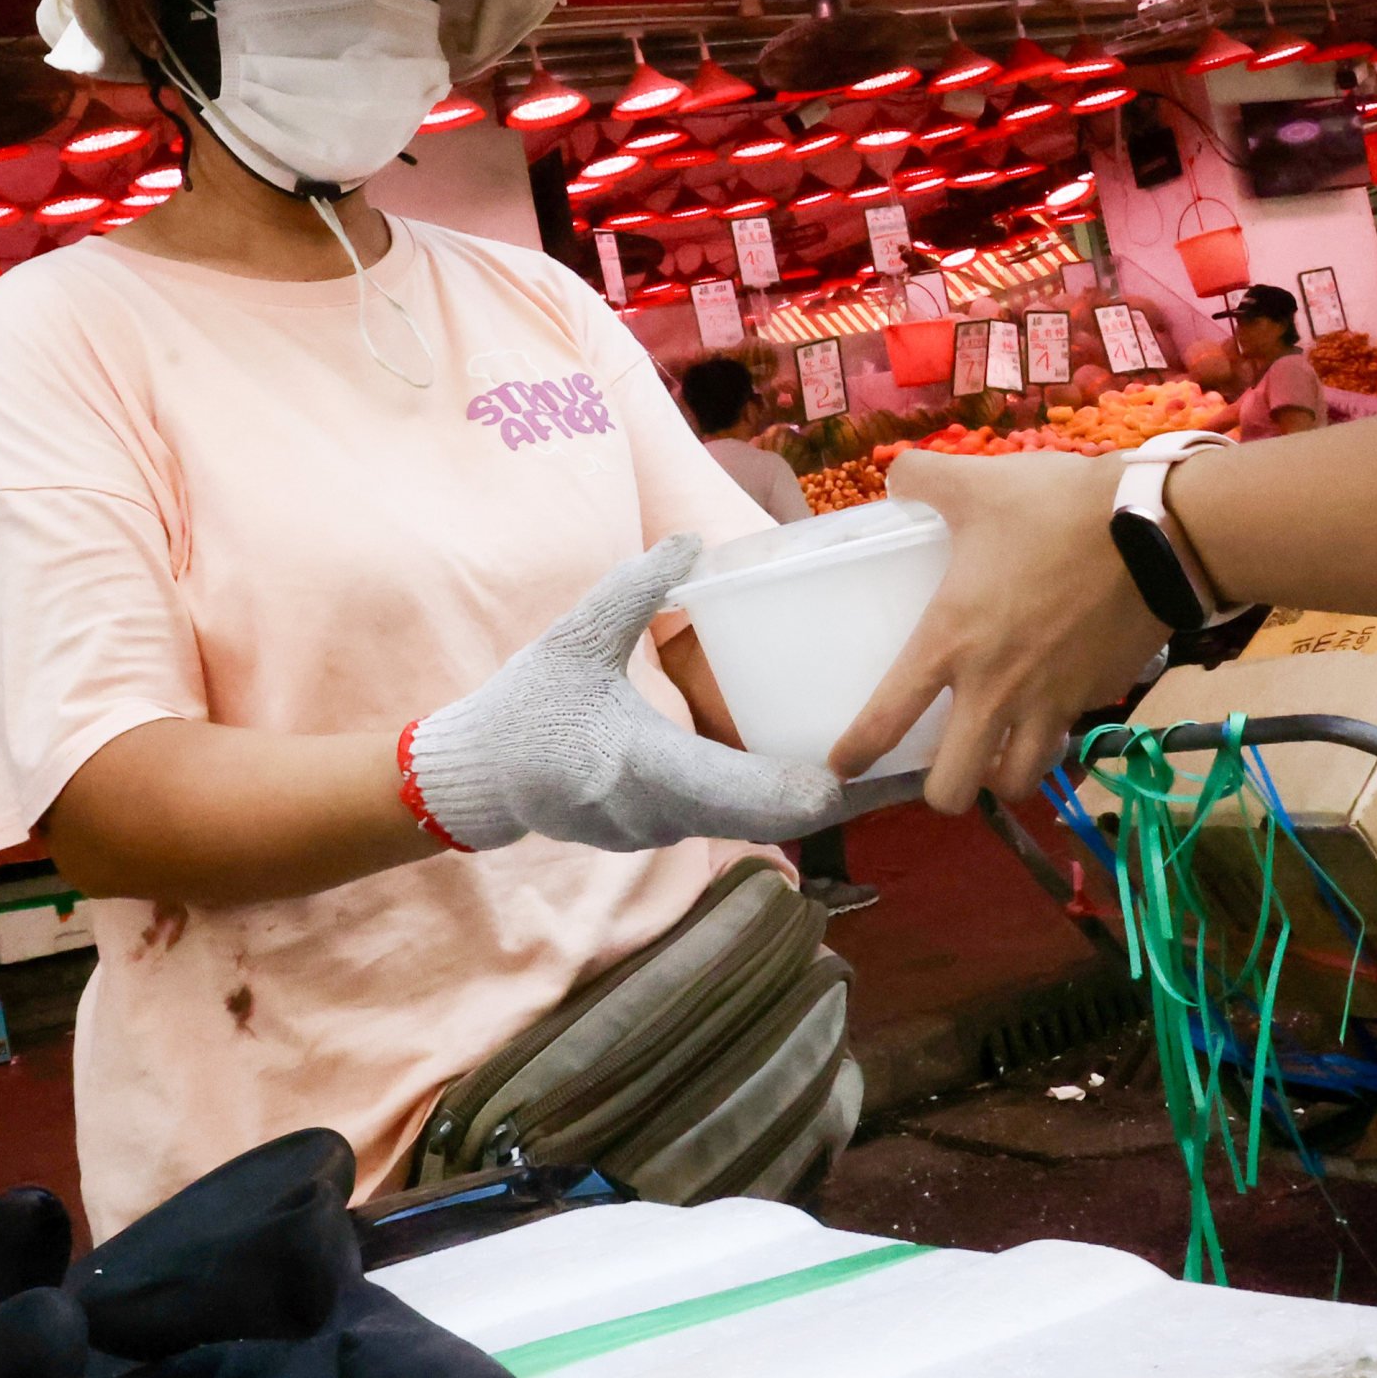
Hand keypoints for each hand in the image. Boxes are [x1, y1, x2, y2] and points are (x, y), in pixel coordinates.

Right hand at [402, 536, 844, 852]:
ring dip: (799, 800)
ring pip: (746, 823)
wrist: (477, 778)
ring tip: (867, 768)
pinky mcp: (654, 836)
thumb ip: (632, 591)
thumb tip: (691, 541)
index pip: (745, 793)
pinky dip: (764, 802)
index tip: (868, 773)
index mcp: (641, 765)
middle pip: (767, 818)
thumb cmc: (523, 707)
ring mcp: (656, 833)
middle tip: (899, 769)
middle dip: (832, 798)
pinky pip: (723, 822)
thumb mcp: (573, 639)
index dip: (811, 790)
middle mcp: (656, 814)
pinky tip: (804, 772)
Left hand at [828, 450, 1171, 814]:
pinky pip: (1067, 735)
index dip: (858, 753)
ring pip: (1016, 782)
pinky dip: (1054, 734)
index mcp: (950, 642)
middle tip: (941, 768)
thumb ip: (922, 479)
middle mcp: (995, 690)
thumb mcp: (977, 482)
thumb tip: (895, 475)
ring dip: (1001, 776)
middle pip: (953, 790)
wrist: (1155, 530)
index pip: (887, 720)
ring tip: (995, 754)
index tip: (844, 766)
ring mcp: (1051, 702)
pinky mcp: (1097, 697)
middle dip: (941, 791)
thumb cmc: (1054, 510)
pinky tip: (1051, 708)